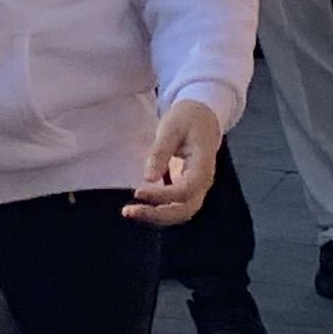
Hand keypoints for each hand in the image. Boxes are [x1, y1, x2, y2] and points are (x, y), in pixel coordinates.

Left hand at [123, 100, 225, 225]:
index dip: (163, 196)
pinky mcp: (187, 187)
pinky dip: (158, 210)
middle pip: (186, 209)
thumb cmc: (187, 119)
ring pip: (181, 212)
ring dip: (157, 216)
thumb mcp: (171, 128)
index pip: (186, 190)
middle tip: (129, 211)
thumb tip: (149, 178)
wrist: (202, 117)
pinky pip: (175, 205)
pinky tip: (139, 206)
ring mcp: (196, 187)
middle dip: (158, 215)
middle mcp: (203, 182)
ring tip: (129, 211)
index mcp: (203, 166)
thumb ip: (160, 152)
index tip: (138, 192)